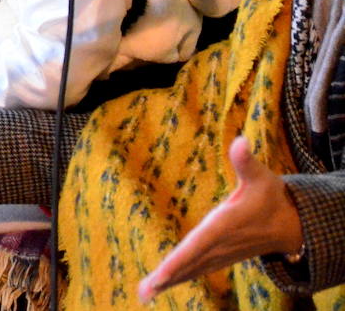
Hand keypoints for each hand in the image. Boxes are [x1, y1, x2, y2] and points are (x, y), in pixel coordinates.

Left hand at [138, 137, 304, 302]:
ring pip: (191, 270)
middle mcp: (221, 244)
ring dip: (169, 282)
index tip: (163, 273)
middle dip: (168, 277)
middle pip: (190, 263)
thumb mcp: (261, 176)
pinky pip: (196, 270)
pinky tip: (161, 286)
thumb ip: (246, 162)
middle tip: (145, 292)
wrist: (291, 224)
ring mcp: (221, 254)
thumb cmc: (271, 195)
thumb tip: (240, 141)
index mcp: (226, 225)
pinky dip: (179, 278)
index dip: (182, 259)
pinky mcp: (220, 257)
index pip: (200, 244)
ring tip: (145, 294)